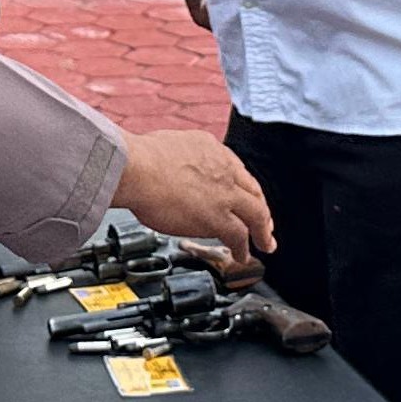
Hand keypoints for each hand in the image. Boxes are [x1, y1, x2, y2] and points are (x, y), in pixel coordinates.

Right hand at [110, 131, 274, 270]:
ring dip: (262, 232)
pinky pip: (239, 236)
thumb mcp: (167, 145)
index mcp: (211, 149)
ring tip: (265, 244)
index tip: (243, 196)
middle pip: (253, 192)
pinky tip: (242, 256)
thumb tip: (170, 167)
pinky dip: (242, 248)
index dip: (242, 187)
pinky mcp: (218, 218)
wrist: (135, 169)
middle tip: (265, 223)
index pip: (236, 170)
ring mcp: (224, 194)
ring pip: (256, 214)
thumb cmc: (138, 158)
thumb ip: (179, 158)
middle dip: (261, 209)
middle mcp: (223, 169)